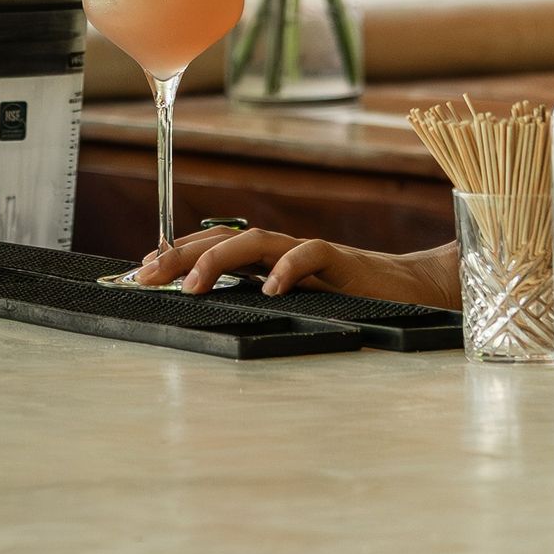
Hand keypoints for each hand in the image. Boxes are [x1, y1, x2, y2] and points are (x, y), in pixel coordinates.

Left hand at [134, 228, 459, 309]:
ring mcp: (310, 254)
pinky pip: (311, 255)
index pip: (215, 246)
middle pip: (225, 238)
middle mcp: (283, 252)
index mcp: (268, 262)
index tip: (140, 271)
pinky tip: (269, 289)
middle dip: (182, 254)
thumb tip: (211, 315)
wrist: (412, 290)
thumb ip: (260, 303)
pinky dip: (288, 269)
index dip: (178, 253)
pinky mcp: (341, 262)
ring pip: (257, 240)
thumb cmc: (352, 300)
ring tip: (191, 284)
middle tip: (147, 275)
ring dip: (219, 258)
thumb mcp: (296, 305)